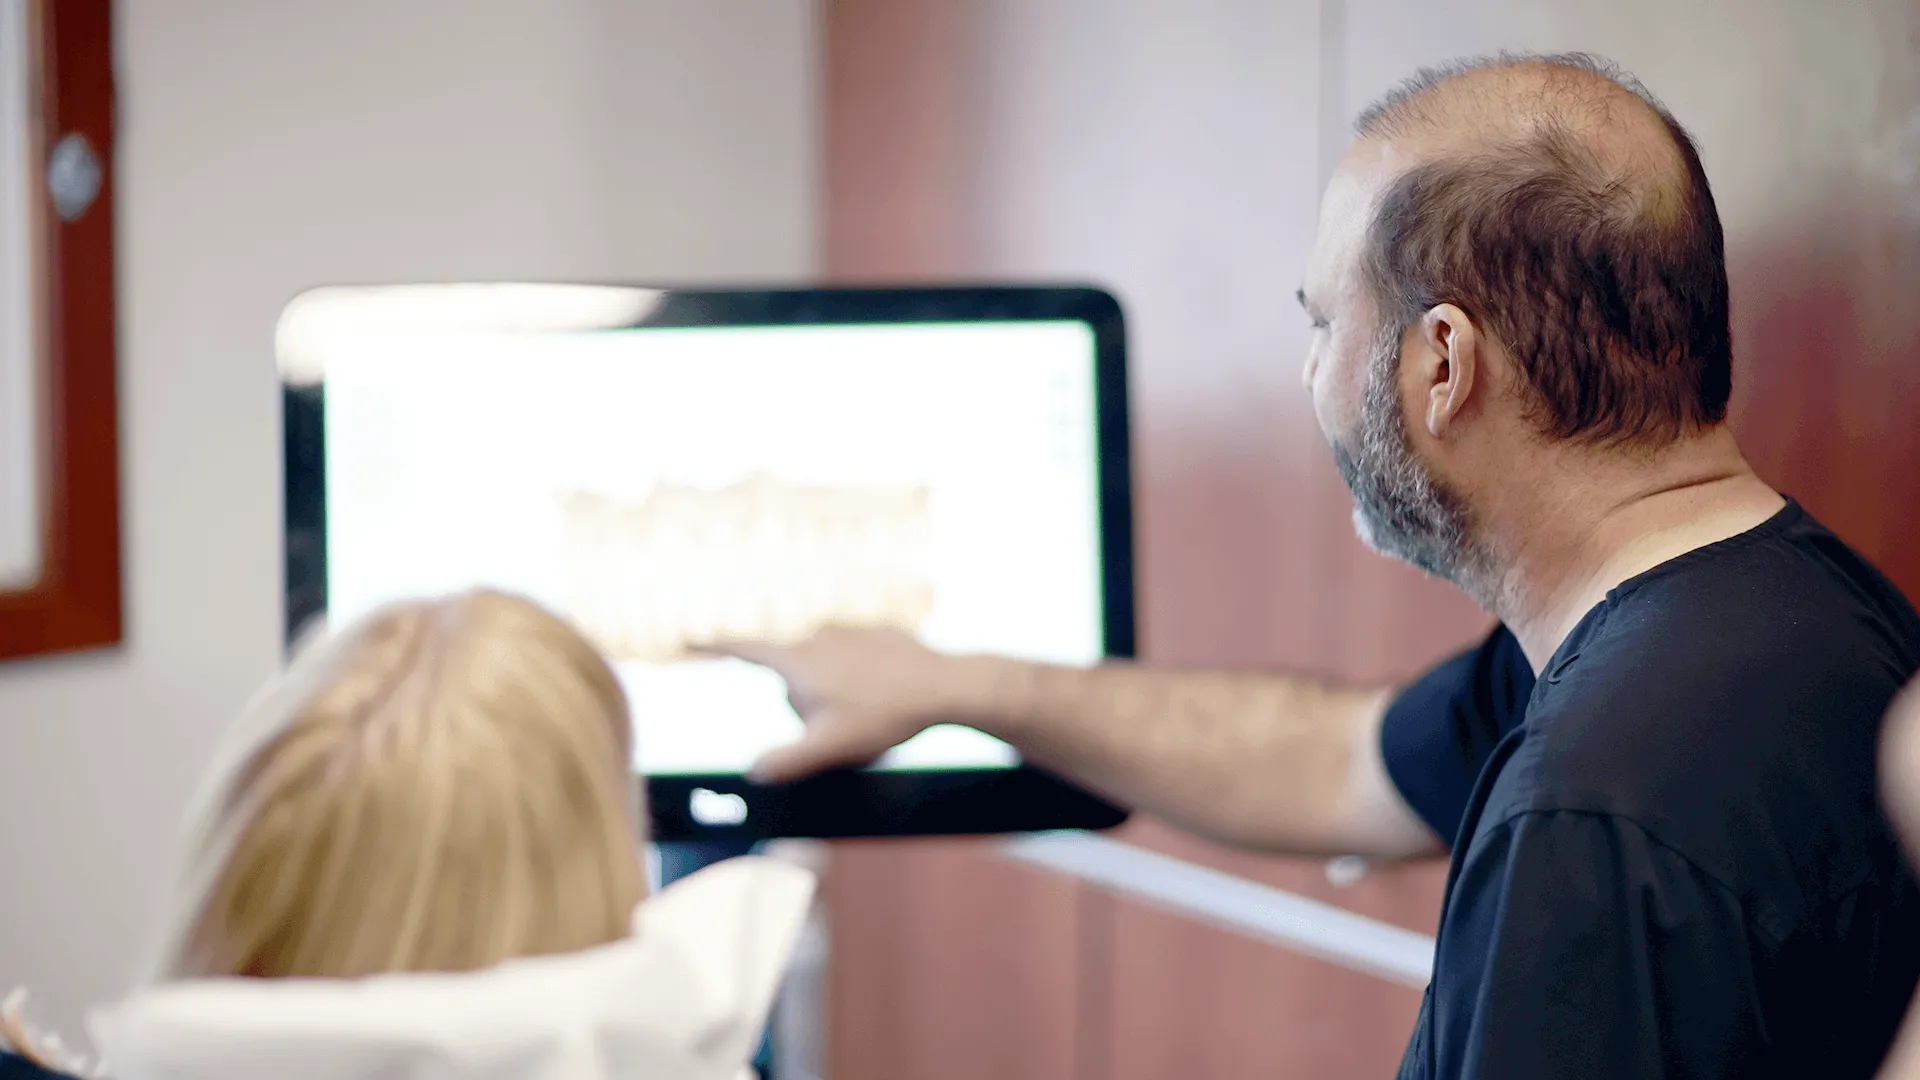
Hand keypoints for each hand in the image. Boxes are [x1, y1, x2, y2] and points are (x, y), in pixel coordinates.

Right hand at [697, 627, 986, 781]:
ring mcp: (848, 630)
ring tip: (873, 712)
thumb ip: (788, 761)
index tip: (685, 640)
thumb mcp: (831, 747)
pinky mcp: (876, 631)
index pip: (745, 650)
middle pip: (792, 682)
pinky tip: (888, 694)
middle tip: (845, 726)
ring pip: (824, 673)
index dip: (712, 647)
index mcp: (799, 660)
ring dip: (836, 694)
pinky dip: (863, 680)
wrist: (946, 684)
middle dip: (807, 707)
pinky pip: (854, 663)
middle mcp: (817, 636)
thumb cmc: (885, 716)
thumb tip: (751, 772)